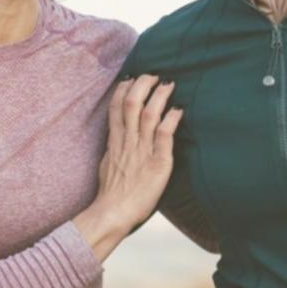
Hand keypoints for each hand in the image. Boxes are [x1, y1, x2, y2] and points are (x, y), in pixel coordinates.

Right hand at [75, 75, 182, 259]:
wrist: (113, 213)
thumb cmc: (111, 195)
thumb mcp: (107, 165)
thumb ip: (113, 150)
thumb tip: (115, 142)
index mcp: (115, 142)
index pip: (116, 107)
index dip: (123, 89)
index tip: (130, 77)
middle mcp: (128, 142)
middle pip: (132, 103)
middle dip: (142, 84)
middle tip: (153, 74)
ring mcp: (142, 151)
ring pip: (149, 114)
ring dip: (160, 96)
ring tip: (168, 84)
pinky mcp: (158, 163)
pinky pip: (165, 136)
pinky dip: (172, 120)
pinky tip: (179, 110)